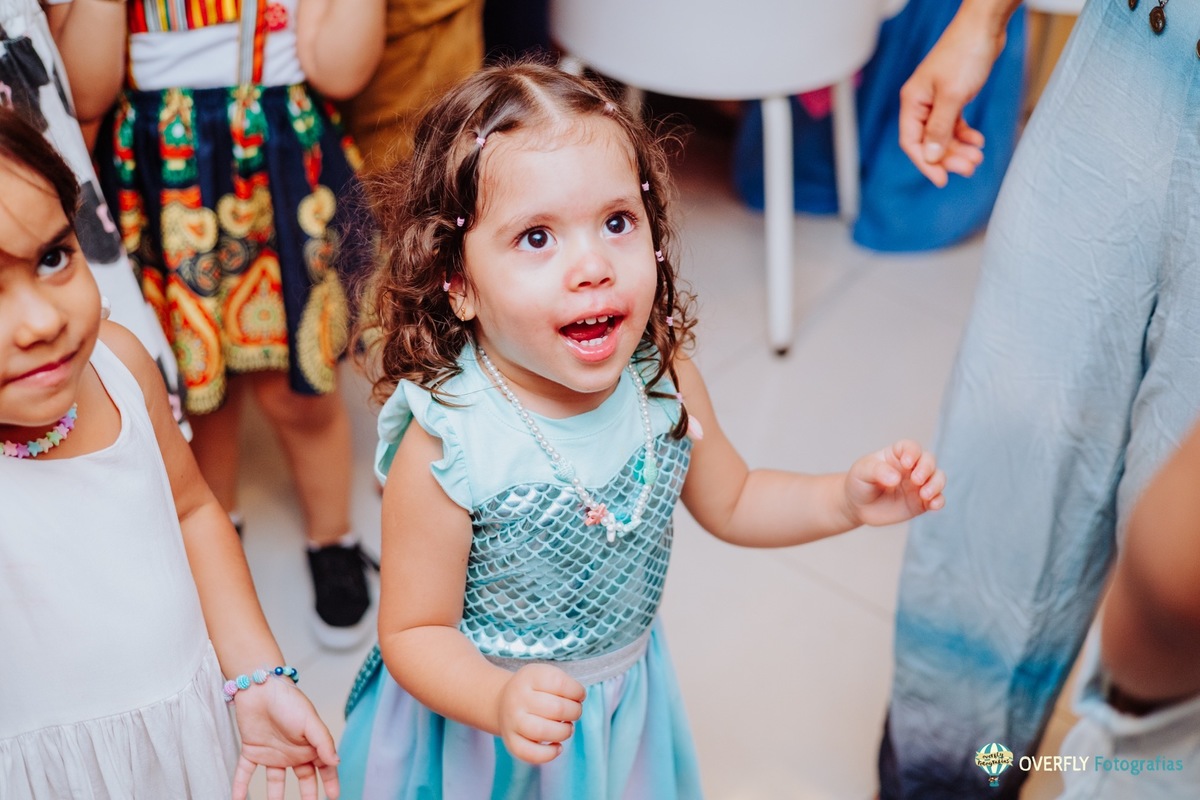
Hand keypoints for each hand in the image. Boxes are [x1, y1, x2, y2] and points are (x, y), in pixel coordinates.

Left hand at [231, 678, 339, 799]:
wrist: (259, 686)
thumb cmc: (289, 699)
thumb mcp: (311, 721)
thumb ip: (324, 742)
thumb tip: (336, 762)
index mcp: (310, 744)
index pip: (324, 767)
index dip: (330, 782)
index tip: (333, 797)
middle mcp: (293, 751)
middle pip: (303, 778)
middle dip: (307, 794)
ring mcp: (272, 752)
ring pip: (274, 781)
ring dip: (274, 797)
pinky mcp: (252, 750)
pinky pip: (245, 773)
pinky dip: (240, 787)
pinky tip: (237, 799)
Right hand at [496, 664, 585, 764]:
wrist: (503, 701)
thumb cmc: (533, 689)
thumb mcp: (545, 674)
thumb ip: (564, 684)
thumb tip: (579, 700)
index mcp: (529, 677)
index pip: (559, 683)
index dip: (577, 691)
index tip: (579, 695)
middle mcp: (518, 698)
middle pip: (556, 709)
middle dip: (575, 712)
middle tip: (575, 712)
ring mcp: (512, 721)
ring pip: (543, 732)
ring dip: (564, 732)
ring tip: (567, 728)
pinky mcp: (511, 742)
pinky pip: (531, 754)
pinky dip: (549, 754)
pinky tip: (557, 747)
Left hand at [844, 440, 944, 526]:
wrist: (857, 506)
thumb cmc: (859, 482)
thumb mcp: (862, 472)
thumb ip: (878, 471)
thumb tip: (896, 478)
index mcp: (897, 455)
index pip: (911, 447)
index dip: (912, 453)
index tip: (906, 463)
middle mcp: (912, 467)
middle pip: (929, 460)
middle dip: (927, 468)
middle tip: (915, 479)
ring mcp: (918, 485)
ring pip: (938, 478)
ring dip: (936, 484)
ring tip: (925, 494)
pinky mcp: (922, 502)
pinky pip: (937, 499)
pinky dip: (939, 501)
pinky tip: (934, 505)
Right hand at [898, 7, 1007, 186]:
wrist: (984, 27)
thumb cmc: (964, 54)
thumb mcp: (952, 96)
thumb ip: (939, 129)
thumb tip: (930, 157)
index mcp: (913, 102)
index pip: (911, 142)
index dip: (925, 163)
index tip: (942, 180)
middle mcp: (921, 103)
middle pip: (929, 141)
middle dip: (948, 158)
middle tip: (969, 169)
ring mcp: (937, 100)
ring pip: (943, 135)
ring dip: (959, 149)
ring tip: (977, 158)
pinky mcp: (953, 96)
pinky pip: (954, 124)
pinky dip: (965, 134)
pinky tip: (978, 141)